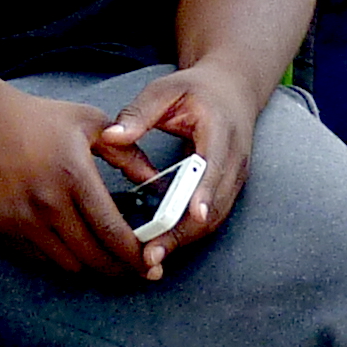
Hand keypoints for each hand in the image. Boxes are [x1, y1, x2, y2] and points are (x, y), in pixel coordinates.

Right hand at [0, 81, 157, 279]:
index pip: (110, 230)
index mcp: (74, 174)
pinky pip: (40, 260)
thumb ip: (127, 152)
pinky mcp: (2, 230)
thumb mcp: (90, 123)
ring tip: (104, 255)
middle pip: (91, 256)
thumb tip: (153, 178)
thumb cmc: (41, 119)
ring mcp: (22, 220)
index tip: (149, 265)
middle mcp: (48, 203)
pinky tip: (71, 243)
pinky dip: (60, 258)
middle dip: (118, 268)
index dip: (133, 254)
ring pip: (67, 265)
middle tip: (133, 269)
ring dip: (89, 265)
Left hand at [99, 62, 259, 279]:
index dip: (205, 190)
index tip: (194, 214)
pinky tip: (162, 246)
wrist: (232, 90)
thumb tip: (110, 137)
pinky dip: (189, 234)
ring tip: (151, 257)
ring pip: (215, 217)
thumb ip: (139, 112)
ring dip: (185, 239)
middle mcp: (234, 158)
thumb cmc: (196, 89)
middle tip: (151, 252)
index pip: (215, 163)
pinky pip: (212, 217)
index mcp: (221, 129)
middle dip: (184, 231)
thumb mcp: (166, 89)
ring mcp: (236, 176)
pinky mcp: (229, 189)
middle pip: (215, 203)